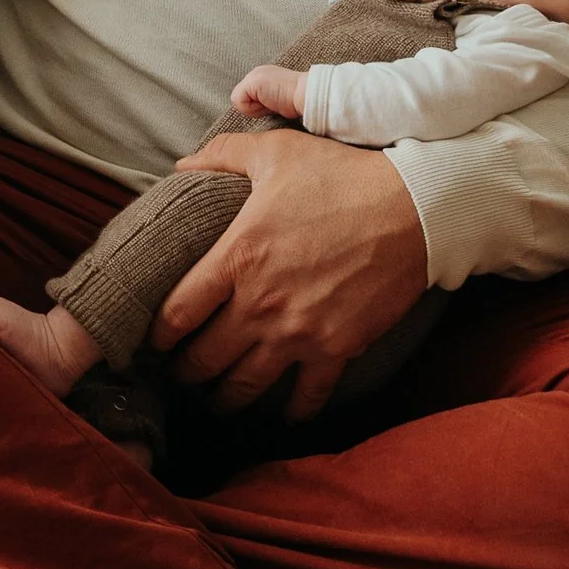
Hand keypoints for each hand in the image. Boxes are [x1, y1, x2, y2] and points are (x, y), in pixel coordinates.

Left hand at [149, 130, 428, 421]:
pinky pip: (307, 396)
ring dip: (226, 398)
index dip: (159, 335)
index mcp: (236, 257)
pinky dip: (292, 411)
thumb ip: (221, 157)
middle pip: (205, 358)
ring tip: (217, 401)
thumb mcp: (275, 152)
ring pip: (246, 385)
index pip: (177, 313)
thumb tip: (180, 165)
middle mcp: (260, 303)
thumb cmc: (341, 176)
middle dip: (186, 372)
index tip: (154, 342)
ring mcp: (299, 332)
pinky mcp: (337, 348)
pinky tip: (282, 415)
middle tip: (180, 375)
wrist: (414, 209)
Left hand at [230, 64, 305, 117]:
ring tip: (274, 104)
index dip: (259, 107)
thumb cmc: (298, 101)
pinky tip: (270, 104)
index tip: (276, 105)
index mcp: (264, 76)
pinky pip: (240, 103)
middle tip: (275, 104)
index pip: (248, 96)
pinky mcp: (251, 83)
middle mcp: (256, 73)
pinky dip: (254, 109)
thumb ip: (266, 101)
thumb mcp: (278, 100)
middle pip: (242, 99)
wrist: (308, 94)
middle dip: (257, 107)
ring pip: (240, 102)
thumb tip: (258, 111)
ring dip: (257, 109)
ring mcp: (253, 76)